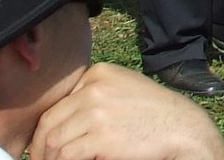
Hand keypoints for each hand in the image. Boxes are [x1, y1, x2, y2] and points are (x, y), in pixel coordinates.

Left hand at [29, 62, 223, 159]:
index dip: (48, 126)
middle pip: (49, 121)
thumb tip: (61, 120)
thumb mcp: (125, 88)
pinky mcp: (99, 136)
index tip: (46, 142)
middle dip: (41, 145)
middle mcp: (94, 88)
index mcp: (99, 73)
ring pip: (53, 140)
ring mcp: (96, 112)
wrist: (182, 128)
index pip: (58, 102)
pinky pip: (65, 155)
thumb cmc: (156, 112)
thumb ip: (95, 93)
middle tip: (42, 159)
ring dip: (49, 158)